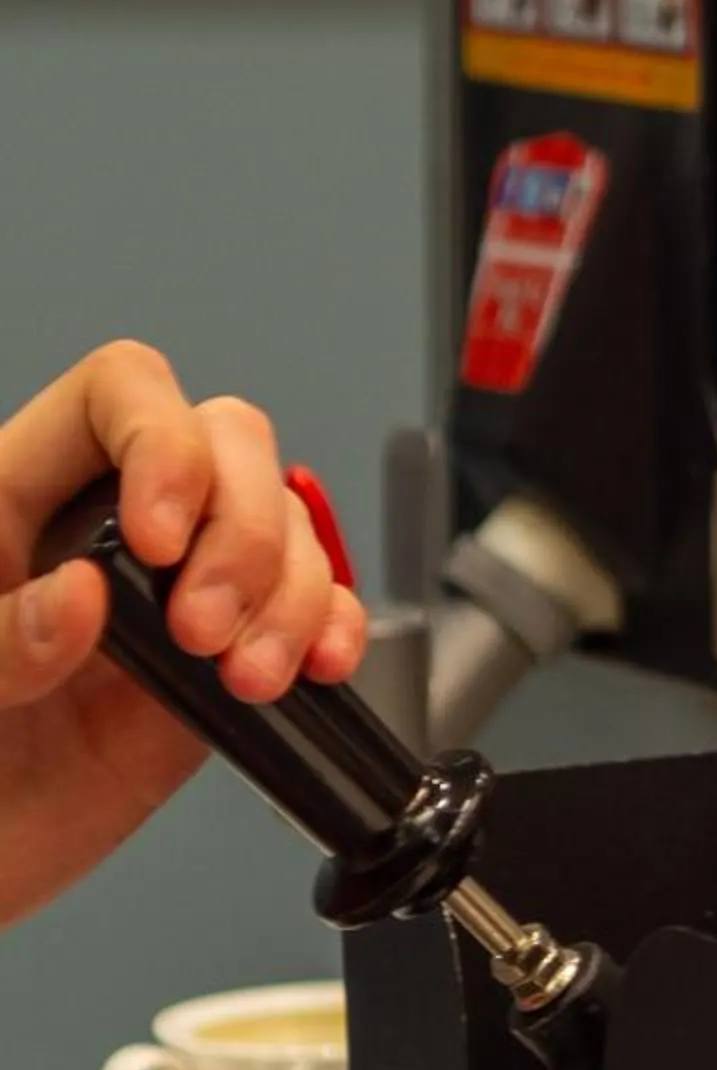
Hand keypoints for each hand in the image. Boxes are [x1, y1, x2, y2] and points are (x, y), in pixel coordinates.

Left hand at [0, 344, 366, 929]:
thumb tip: (81, 595)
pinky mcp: (224, 666)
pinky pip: (312, 612)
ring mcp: (173, 596)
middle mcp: (106, 530)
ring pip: (283, 525)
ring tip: (245, 675)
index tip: (156, 539)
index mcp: (13, 497)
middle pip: (227, 446)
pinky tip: (310, 666)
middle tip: (201, 627)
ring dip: (292, 594)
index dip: (161, 441)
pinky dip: (332, 629)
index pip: (117, 394)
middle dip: (244, 531)